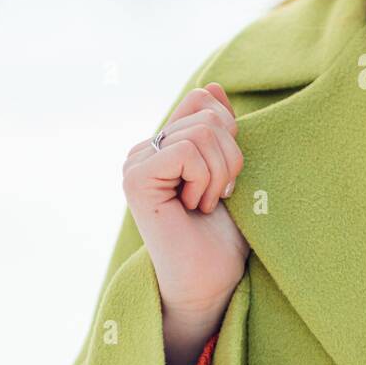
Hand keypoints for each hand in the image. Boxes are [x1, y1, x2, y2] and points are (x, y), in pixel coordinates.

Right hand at [122, 81, 249, 318]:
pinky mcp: (135, 179)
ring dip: (219, 174)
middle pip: (207, 115)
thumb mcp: (231, 168)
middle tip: (218, 196)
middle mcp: (145, 149)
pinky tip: (193, 206)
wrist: (212, 280)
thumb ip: (220, 128)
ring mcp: (136, 162)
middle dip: (230, 158)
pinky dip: (204, 180)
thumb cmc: (224, 234)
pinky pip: (185, 152)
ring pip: (200, 133)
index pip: (203, 100)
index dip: (230, 133)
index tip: (227, 176)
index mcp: (165, 143)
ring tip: (205, 204)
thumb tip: (211, 84)